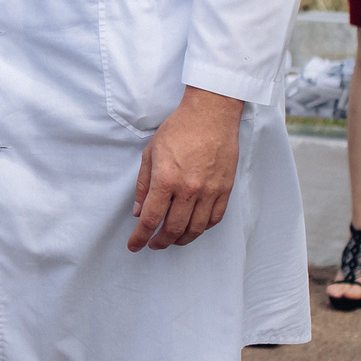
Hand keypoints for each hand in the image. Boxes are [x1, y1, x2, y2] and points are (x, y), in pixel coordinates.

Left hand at [130, 86, 241, 250]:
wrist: (211, 115)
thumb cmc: (178, 129)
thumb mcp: (150, 154)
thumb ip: (144, 185)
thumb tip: (139, 211)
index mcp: (166, 179)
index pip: (151, 218)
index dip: (140, 236)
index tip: (135, 245)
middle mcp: (189, 189)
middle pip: (173, 228)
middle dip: (160, 242)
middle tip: (153, 244)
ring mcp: (210, 191)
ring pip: (196, 228)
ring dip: (182, 239)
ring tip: (172, 240)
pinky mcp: (225, 189)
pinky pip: (215, 218)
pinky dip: (203, 228)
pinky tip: (194, 227)